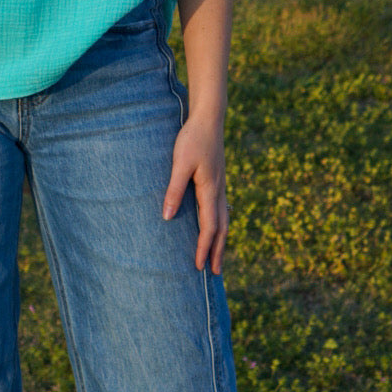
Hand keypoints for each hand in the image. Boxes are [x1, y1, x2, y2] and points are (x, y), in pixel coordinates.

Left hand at [162, 113, 228, 274]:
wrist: (209, 118)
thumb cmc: (192, 139)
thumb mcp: (180, 163)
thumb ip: (174, 189)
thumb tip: (167, 217)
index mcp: (210, 190)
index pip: (209, 227)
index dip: (204, 248)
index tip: (199, 267)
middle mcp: (219, 191)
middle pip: (222, 229)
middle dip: (217, 251)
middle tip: (214, 274)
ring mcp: (220, 185)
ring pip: (224, 219)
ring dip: (221, 240)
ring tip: (217, 256)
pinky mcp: (217, 179)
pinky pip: (222, 209)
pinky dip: (221, 224)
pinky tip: (216, 226)